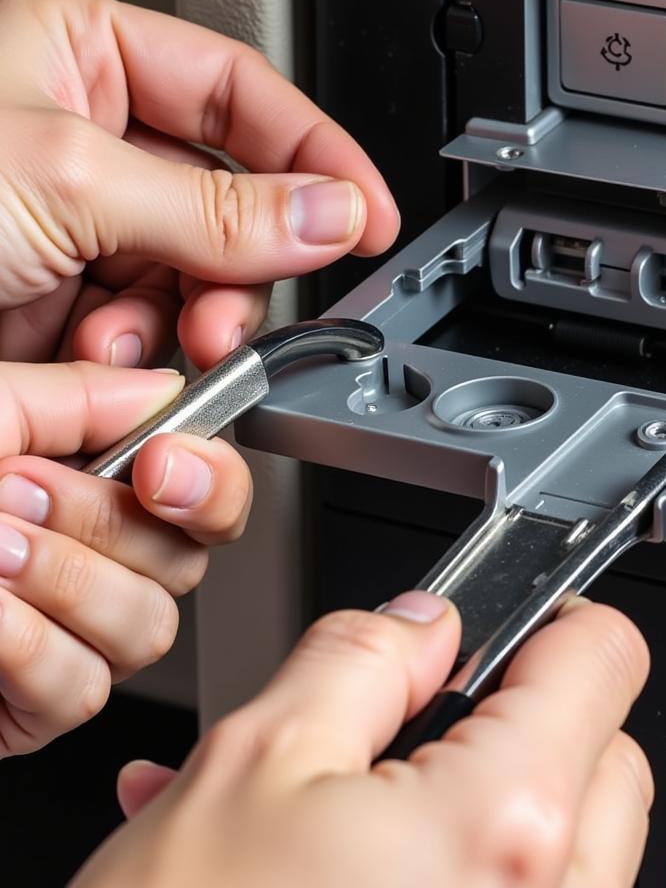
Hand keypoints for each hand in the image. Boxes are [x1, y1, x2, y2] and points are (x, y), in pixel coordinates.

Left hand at [0, 0, 397, 369]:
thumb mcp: (69, 178)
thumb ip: (214, 207)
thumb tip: (331, 214)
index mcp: (80, 53)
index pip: (240, 90)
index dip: (315, 151)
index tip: (368, 213)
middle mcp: (85, 133)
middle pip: (231, 196)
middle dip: (246, 263)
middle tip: (254, 298)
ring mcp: (77, 219)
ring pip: (199, 271)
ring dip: (194, 317)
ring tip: (179, 339)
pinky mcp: (65, 294)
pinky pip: (150, 320)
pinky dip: (145, 348)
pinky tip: (111, 352)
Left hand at [0, 362, 258, 755]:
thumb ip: (79, 395)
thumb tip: (170, 394)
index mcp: (79, 478)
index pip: (203, 491)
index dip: (210, 483)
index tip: (166, 465)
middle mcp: (82, 555)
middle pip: (189, 560)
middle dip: (107, 526)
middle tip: (23, 491)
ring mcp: (59, 631)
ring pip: (150, 627)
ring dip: (66, 584)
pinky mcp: (27, 704)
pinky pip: (86, 690)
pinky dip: (32, 652)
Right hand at [72, 594, 653, 887]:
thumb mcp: (254, 764)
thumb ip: (361, 658)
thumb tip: (426, 621)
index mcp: (506, 828)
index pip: (604, 658)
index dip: (553, 617)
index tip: (513, 621)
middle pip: (603, 754)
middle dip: (522, 719)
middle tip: (420, 729)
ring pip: (572, 841)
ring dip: (484, 803)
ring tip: (361, 811)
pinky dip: (468, 870)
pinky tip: (358, 865)